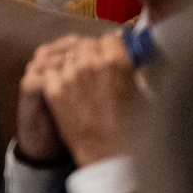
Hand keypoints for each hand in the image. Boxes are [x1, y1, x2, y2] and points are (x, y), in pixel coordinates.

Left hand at [39, 36, 143, 166]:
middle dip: (90, 53)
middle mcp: (90, 64)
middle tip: (95, 67)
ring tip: (81, 81)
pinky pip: (51, 72)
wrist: (106, 153)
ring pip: (67, 56)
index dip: (110, 48)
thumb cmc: (130, 128)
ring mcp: (68, 76)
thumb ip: (131, 70)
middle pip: (86, 44)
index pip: (109, 39)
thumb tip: (131, 59)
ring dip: (74, 64)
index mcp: (116, 62)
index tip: (110, 54)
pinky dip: (57, 77)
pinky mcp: (52, 90)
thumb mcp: (141, 93)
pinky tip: (66, 88)